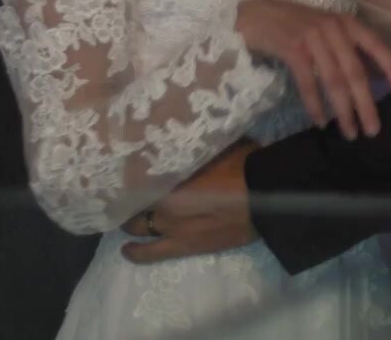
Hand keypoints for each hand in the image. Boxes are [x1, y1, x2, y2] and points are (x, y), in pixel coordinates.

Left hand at [121, 141, 259, 263]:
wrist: (268, 195)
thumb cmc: (244, 163)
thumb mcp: (216, 144)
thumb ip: (194, 147)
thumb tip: (186, 138)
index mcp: (169, 176)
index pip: (135, 176)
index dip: (127, 174)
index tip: (123, 168)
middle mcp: (162, 203)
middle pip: (134, 203)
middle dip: (128, 199)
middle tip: (125, 194)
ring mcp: (171, 228)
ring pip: (138, 228)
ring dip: (130, 225)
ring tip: (124, 223)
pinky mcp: (184, 246)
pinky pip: (152, 253)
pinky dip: (137, 252)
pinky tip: (127, 250)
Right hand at [235, 0, 390, 139]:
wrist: (256, 15)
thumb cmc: (296, 26)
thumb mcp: (328, 31)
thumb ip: (349, 51)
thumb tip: (375, 79)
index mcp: (347, 23)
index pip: (377, 46)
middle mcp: (333, 28)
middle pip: (355, 71)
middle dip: (366, 103)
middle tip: (373, 129)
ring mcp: (312, 37)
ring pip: (334, 80)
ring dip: (343, 110)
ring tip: (350, 132)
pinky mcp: (292, 49)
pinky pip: (308, 82)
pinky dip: (315, 105)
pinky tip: (321, 122)